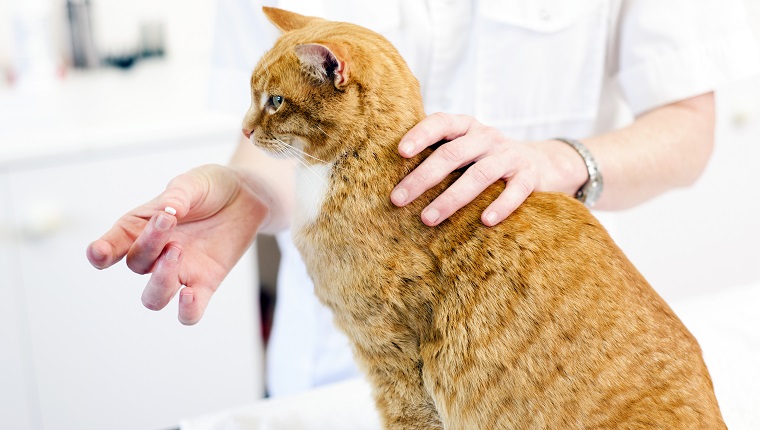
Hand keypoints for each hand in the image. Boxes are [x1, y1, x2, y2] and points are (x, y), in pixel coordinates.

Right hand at [86, 164, 269, 324]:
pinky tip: (189, 295)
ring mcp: (179, 271)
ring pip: (154, 298)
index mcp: (140, 227)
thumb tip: (169, 210)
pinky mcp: (205, 283)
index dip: (101, 253)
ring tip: (178, 250)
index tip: (99, 252)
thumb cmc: (210, 187)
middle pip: (136, 265)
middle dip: (148, 244)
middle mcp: (154, 254)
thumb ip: (178, 195)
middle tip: (169, 220)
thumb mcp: (193, 182)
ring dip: (161, 280)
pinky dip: (186, 311)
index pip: (112, 246)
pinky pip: (190, 313)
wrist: (245, 196)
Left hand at [391, 113, 575, 225]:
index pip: (441, 123)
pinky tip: (484, 222)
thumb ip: (440, 154)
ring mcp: (509, 156)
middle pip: (452, 154)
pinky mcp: (530, 176)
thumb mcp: (466, 148)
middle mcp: (487, 137)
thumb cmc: (488, 159)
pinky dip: (500, 206)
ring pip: (479, 175)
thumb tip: (392, 175)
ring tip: (427, 218)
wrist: (544, 163)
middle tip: (397, 199)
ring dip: (451, 198)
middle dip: (422, 177)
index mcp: (467, 127)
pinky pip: (515, 191)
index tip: (400, 152)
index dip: (421, 134)